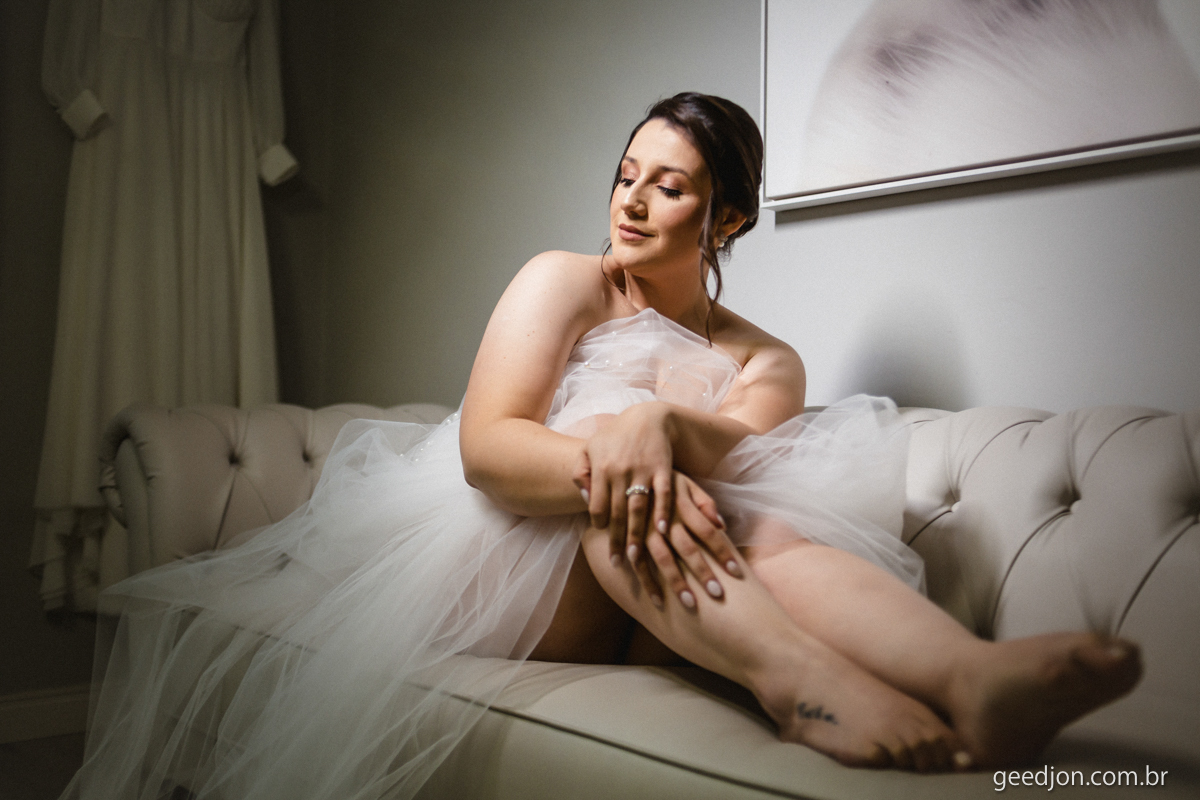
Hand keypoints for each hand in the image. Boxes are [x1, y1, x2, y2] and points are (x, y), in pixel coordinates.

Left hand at [572, 403, 674, 568]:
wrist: (647, 417)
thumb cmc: (615, 436)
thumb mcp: (590, 448)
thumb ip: (581, 472)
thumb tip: (585, 499)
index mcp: (601, 468)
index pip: (597, 505)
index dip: (599, 524)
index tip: (602, 536)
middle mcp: (620, 471)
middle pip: (617, 513)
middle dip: (616, 540)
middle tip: (616, 562)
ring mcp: (643, 470)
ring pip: (638, 508)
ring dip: (637, 534)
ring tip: (635, 556)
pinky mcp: (663, 469)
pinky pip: (663, 494)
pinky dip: (663, 512)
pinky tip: (662, 530)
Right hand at [635, 472, 742, 609]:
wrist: (623, 468)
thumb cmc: (662, 481)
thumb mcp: (685, 483)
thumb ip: (705, 502)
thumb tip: (722, 524)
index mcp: (682, 504)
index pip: (709, 531)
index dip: (723, 551)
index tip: (737, 572)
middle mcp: (665, 518)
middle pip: (688, 548)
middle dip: (702, 571)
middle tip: (718, 594)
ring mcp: (646, 528)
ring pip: (662, 558)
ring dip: (676, 582)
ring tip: (690, 604)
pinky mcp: (630, 536)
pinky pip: (638, 562)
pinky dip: (646, 581)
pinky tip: (658, 600)